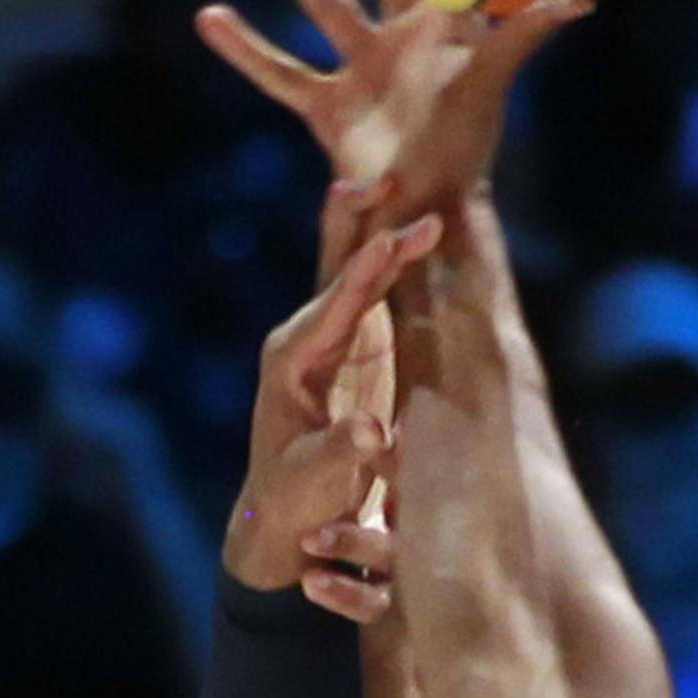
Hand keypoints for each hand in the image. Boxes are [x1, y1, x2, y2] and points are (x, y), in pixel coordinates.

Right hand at [199, 0, 586, 223]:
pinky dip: (244, 49)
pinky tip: (206, 16)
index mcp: (441, 23)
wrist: (432, 209)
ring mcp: (358, 68)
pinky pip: (279, 74)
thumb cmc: (469, 145)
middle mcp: (397, 36)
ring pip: (320, 5)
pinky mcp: (326, 107)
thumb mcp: (493, 79)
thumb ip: (527, 34)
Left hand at [226, 215, 437, 617]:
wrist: (280, 516)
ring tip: (414, 199)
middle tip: (393, 182)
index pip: (335, 307)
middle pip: (342, 272)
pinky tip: (417, 235)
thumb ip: (341, 451)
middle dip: (369, 228)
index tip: (389, 239)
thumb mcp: (315, 479)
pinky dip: (395, 262)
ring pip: (359, 275)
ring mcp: (328, 341)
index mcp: (291, 362)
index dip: (364, 273)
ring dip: (388, 237)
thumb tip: (373, 431)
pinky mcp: (351, 351)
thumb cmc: (294, 500)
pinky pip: (374, 294)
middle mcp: (305, 340)